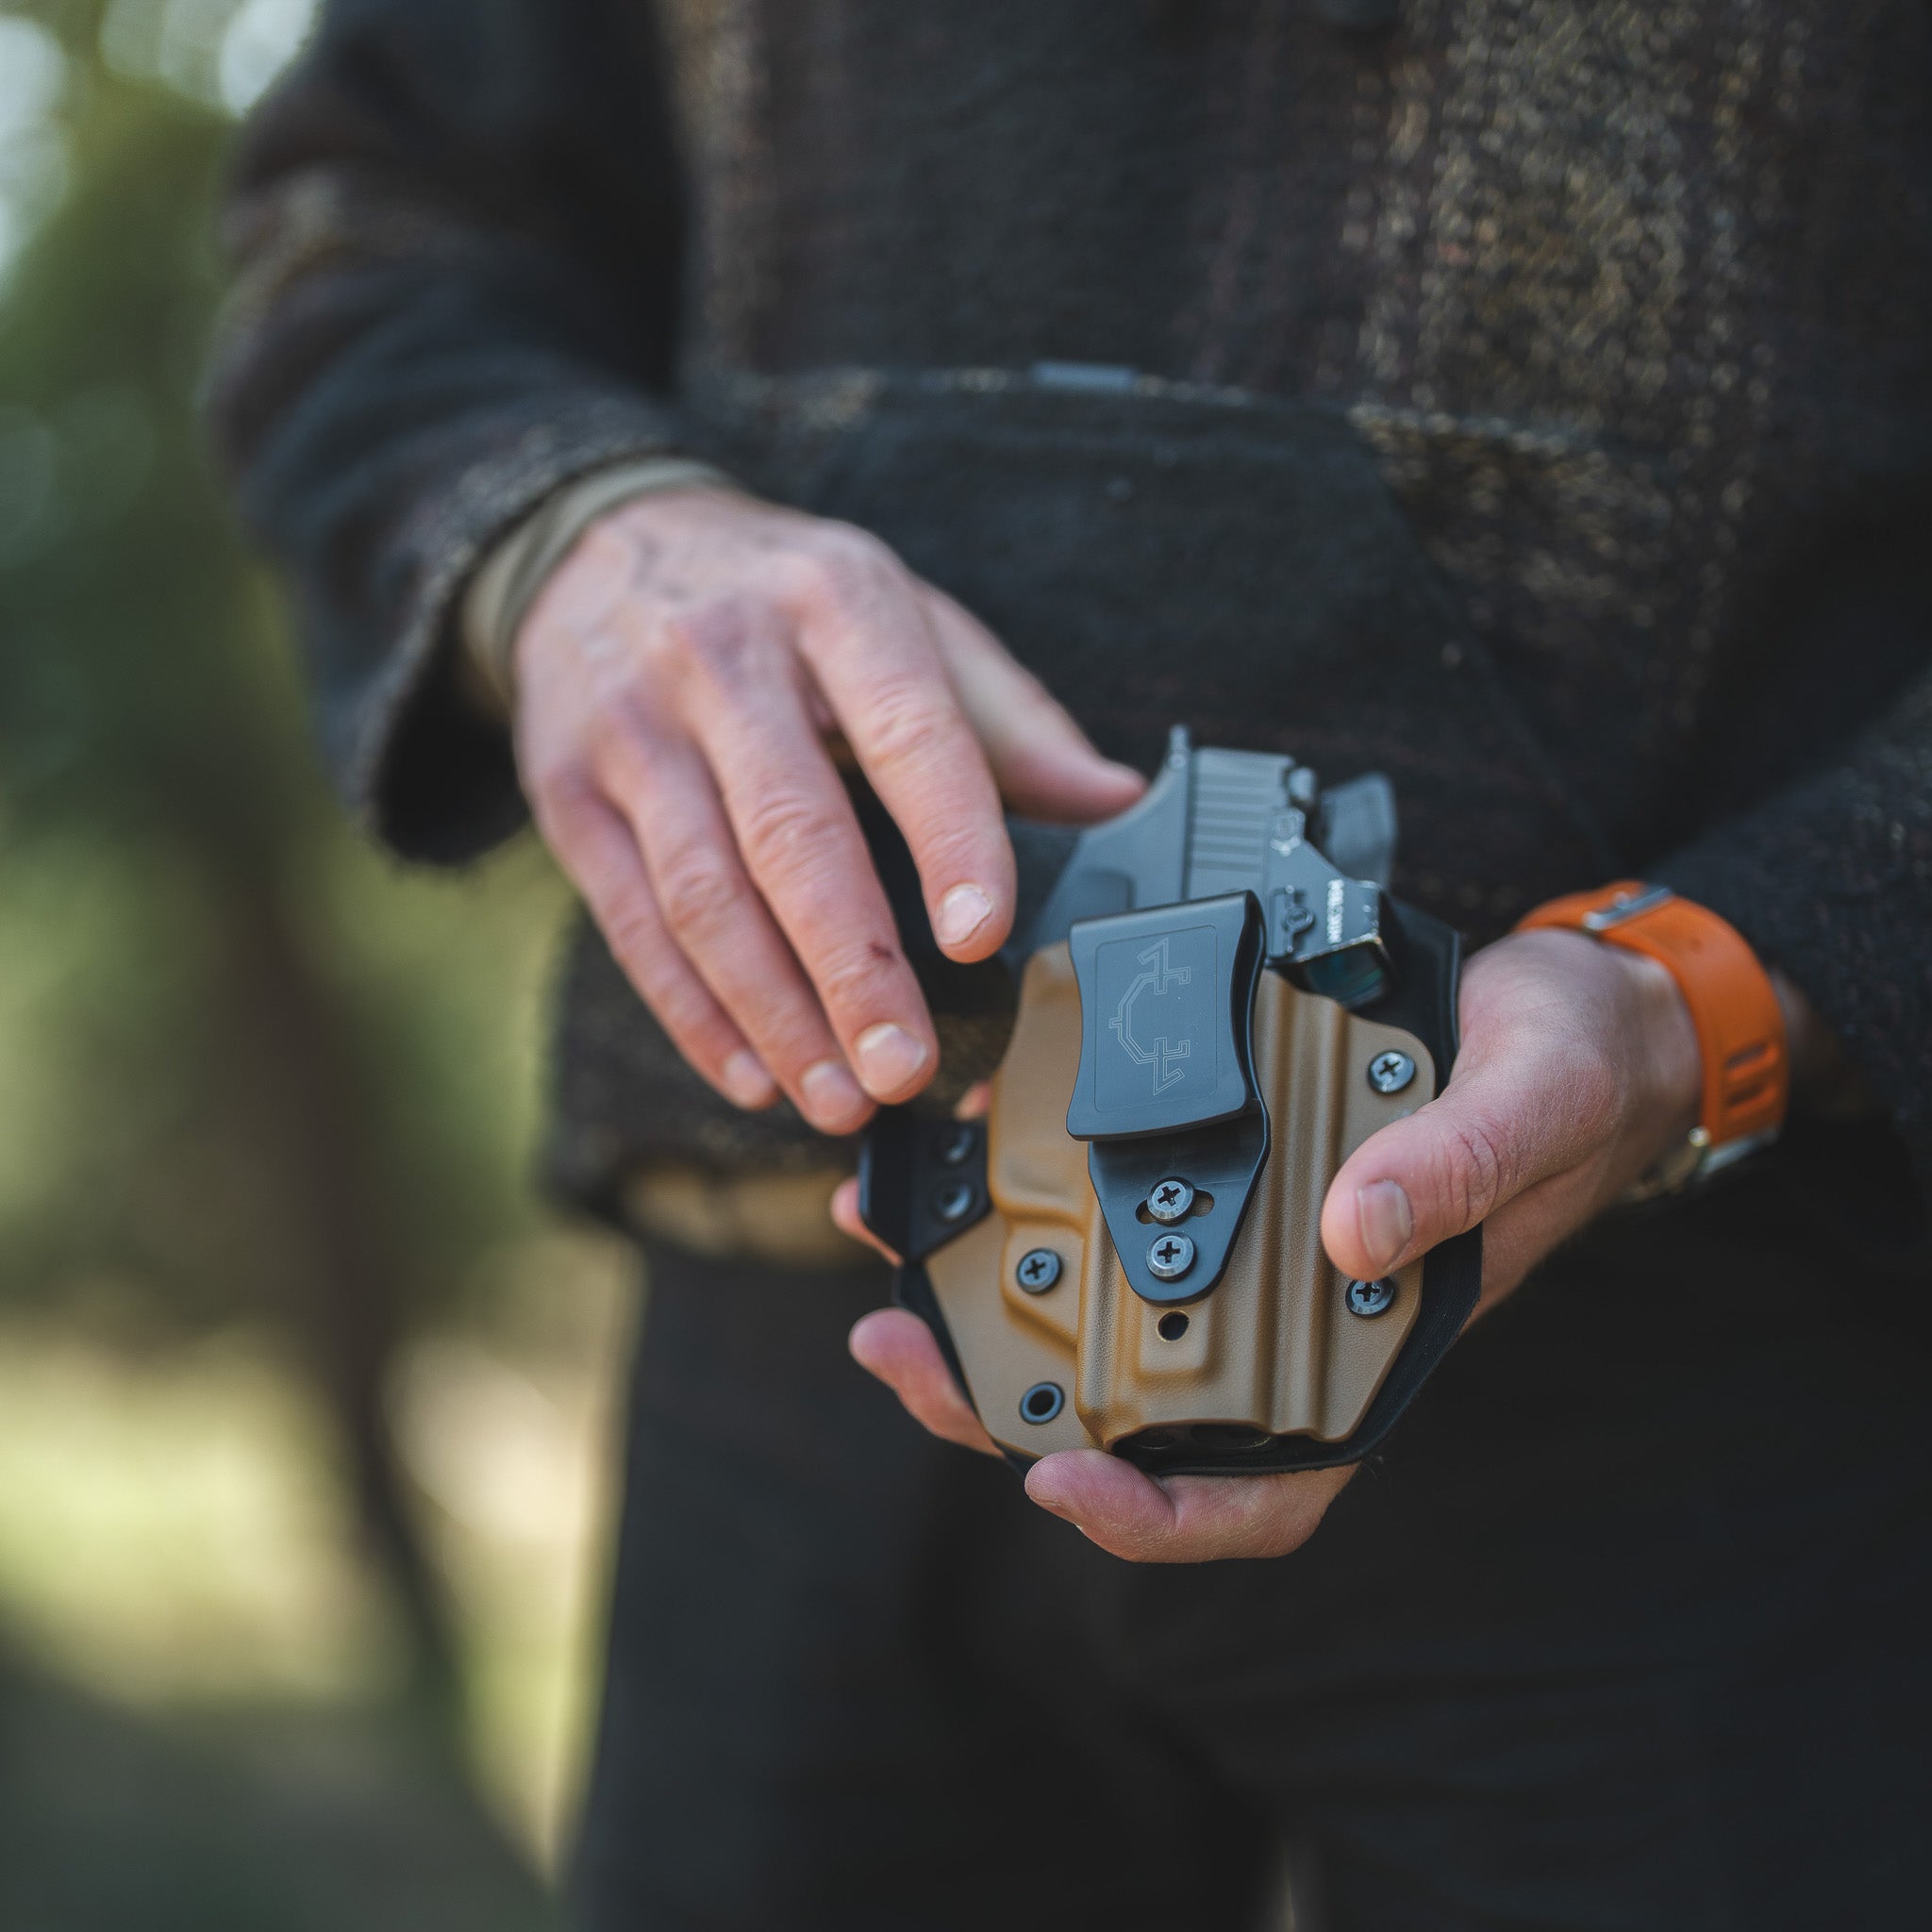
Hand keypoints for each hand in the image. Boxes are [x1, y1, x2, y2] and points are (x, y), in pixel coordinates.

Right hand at [514, 488, 1143, 1132]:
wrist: (599, 545)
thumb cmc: (785, 598)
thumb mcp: (905, 614)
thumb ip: (1008, 719)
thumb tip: (1115, 800)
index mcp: (835, 603)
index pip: (906, 729)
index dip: (950, 838)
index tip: (982, 940)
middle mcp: (722, 657)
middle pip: (790, 833)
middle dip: (852, 968)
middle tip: (904, 1070)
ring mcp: (631, 725)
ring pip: (702, 893)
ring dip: (773, 1014)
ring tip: (836, 1097)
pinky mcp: (568, 790)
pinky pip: (630, 920)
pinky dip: (692, 1012)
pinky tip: (749, 1074)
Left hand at [837, 926, 1703, 1561]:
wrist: (1585, 1007)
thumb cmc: (1578, 1073)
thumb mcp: (1537, 1099)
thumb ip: (1459, 1165)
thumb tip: (1353, 1230)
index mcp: (1380, 1346)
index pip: (1266, 1488)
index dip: (1158, 1516)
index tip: (1060, 1482)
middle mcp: (1302, 1314)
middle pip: (1141, 1412)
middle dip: (1007, 1404)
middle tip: (899, 1353)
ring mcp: (1257, 1247)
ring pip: (1108, 1316)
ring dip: (990, 1306)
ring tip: (890, 1257)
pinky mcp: (1230, 1170)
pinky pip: (1120, 1210)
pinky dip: (1038, 1198)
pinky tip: (971, 1151)